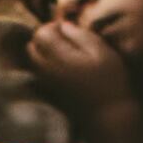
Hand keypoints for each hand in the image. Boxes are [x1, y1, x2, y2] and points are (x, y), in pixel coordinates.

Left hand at [21, 12, 135, 130]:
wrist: (110, 116)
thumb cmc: (110, 82)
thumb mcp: (102, 51)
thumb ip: (81, 35)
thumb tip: (64, 25)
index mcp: (59, 57)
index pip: (40, 34)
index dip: (53, 26)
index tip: (69, 29)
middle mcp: (47, 70)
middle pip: (31, 46)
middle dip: (45, 38)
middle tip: (66, 39)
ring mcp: (47, 83)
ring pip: (33, 60)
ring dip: (44, 51)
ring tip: (66, 52)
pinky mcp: (50, 93)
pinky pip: (39, 73)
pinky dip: (46, 64)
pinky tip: (65, 66)